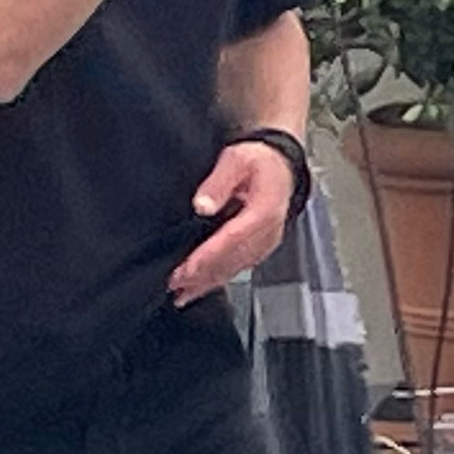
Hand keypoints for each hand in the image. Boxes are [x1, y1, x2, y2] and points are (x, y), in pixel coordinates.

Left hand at [166, 139, 295, 307]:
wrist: (279, 162)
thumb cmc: (258, 160)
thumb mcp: (235, 159)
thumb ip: (218, 182)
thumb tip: (203, 205)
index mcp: (265, 210)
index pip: (233, 239)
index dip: (207, 257)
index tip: (185, 270)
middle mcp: (269, 232)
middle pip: (233, 260)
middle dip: (202, 276)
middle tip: (174, 286)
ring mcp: (266, 242)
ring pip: (235, 268)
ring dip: (209, 282)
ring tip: (182, 294)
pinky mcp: (260, 247)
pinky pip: (239, 267)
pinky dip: (218, 279)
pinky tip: (201, 287)